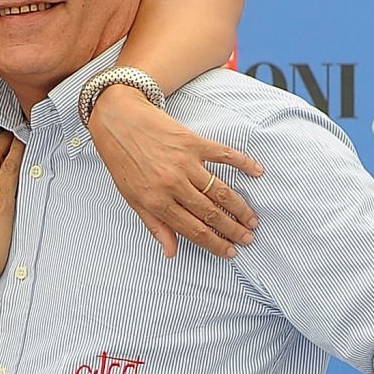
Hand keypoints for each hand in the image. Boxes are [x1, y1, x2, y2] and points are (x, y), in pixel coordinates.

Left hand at [88, 87, 260, 258]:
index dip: (215, 244)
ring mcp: (185, 162)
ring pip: (220, 191)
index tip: (230, 252)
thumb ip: (155, 226)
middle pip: (210, 214)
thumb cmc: (122, 161)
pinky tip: (256, 172)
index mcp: (157, 202)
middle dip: (232, 230)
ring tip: (252, 220)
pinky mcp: (193, 142)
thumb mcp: (132, 199)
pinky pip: (223, 155)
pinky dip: (243, 163)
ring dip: (239, 207)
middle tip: (248, 238)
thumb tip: (171, 252)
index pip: (193, 230)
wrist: (117, 120)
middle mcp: (173, 184)